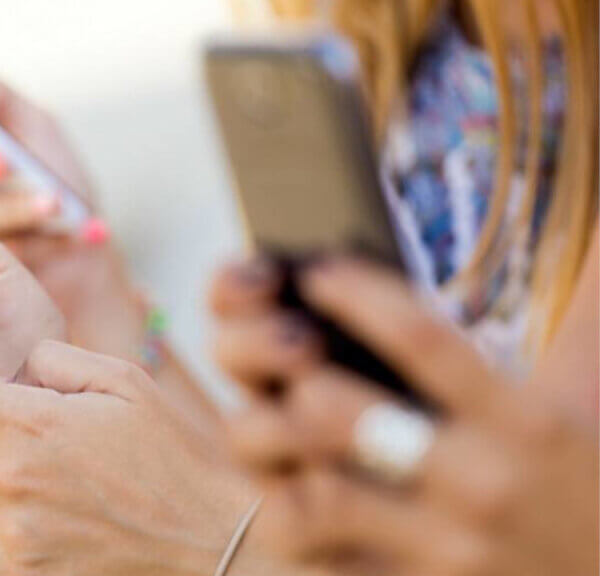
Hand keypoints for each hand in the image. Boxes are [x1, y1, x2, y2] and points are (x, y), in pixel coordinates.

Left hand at [0, 340, 255, 575]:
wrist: (206, 537)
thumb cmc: (169, 453)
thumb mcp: (123, 382)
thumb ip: (59, 359)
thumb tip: (18, 361)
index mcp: (30, 421)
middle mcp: (10, 476)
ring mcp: (13, 531)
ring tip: (10, 476)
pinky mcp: (23, 574)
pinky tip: (10, 522)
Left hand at [225, 258, 598, 575]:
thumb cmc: (593, 481)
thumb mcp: (591, 394)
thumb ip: (582, 317)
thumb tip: (598, 222)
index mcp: (525, 422)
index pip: (421, 339)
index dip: (355, 295)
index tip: (316, 273)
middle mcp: (480, 484)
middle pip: (342, 416)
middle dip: (296, 379)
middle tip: (286, 362)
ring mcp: (445, 550)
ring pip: (320, 497)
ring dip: (279, 454)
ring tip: (271, 422)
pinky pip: (329, 560)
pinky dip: (294, 522)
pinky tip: (281, 487)